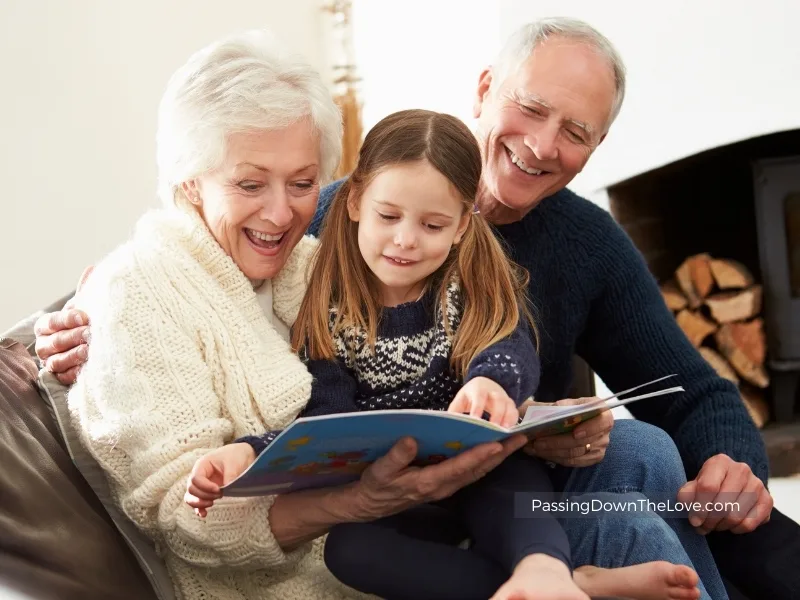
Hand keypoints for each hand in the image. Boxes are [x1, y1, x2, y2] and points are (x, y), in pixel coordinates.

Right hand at [34, 266, 93, 384]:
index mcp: (47, 325)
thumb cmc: (85, 324)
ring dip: (74, 355)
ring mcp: (50, 362)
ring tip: (90, 350)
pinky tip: (87, 368)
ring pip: (57, 361)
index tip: (85, 317)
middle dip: (73, 337)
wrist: (92, 346)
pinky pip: (64, 377)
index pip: (52, 321)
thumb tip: (93, 269)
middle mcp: (44, 345)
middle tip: (90, 333)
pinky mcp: (60, 377)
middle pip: (54, 341)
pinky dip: (75, 373)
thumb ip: (87, 291)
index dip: (68, 319)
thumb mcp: (86, 307)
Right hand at [184, 443, 255, 517]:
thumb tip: (226, 488)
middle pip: (191, 489)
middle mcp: (199, 474)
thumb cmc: (236, 456)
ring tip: (212, 503)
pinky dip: (199, 509)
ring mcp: (202, 484)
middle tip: (220, 494)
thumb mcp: (234, 463)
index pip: (195, 479)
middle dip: (204, 495)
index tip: (218, 489)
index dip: (205, 487)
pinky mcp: (206, 492)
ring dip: (199, 503)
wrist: (242, 456)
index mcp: (203, 464)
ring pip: (190, 497)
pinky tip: (204, 514)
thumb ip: (229, 475)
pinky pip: (197, 502)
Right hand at [348, 434, 527, 521]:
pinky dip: (485, 461)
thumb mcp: (380, 470)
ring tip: (514, 442)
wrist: (371, 504)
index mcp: (429, 482)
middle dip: (500, 454)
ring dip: (497, 458)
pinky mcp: (444, 484)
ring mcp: (445, 487)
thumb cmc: (376, 485)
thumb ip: (396, 456)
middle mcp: (443, 486)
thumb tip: (411, 440)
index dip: (479, 455)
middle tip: (520, 438)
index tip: (497, 443)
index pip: (460, 467)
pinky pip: (470, 472)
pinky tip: (493, 451)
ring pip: (477, 472)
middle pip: (478, 470)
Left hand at [448, 377, 518, 427]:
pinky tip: (510, 433)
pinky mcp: (511, 406)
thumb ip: (455, 411)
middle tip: (494, 428)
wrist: (486, 384)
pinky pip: (515, 413)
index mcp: (479, 389)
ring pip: (509, 406)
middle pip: (498, 401)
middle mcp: (494, 392)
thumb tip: (448, 425)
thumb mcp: (461, 399)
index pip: (479, 397)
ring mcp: (504, 398)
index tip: (475, 419)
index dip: (478, 407)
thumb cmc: (470, 396)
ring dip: (508, 419)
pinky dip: (514, 422)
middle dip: (497, 414)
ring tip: (505, 431)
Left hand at [518, 397, 612, 466]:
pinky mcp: (592, 458)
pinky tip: (541, 452)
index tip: (575, 433)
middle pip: (583, 441)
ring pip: (575, 453)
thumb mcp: (563, 403)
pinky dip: (555, 457)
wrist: (567, 421)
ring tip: (534, 446)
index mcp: (601, 411)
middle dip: (558, 442)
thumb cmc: (565, 409)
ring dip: (552, 451)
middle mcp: (604, 429)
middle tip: (538, 440)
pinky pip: (573, 462)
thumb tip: (557, 409)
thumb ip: (560, 406)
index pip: (603, 421)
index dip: (590, 428)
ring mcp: (600, 445)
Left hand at [677, 454, 772, 534]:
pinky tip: (728, 525)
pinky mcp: (768, 500)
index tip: (694, 521)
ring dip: (721, 526)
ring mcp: (757, 485)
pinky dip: (735, 529)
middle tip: (702, 527)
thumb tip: (682, 502)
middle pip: (723, 505)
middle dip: (709, 521)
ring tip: (713, 525)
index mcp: (720, 462)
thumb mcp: (696, 483)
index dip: (699, 507)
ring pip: (736, 516)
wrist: (733, 481)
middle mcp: (741, 470)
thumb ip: (688, 491)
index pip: (708, 487)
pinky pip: (749, 524)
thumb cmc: (710, 483)